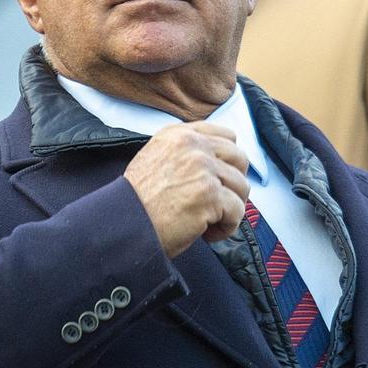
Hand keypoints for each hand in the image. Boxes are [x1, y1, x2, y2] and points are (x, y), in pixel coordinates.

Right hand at [124, 122, 249, 257]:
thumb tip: (219, 163)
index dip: (229, 160)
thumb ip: (185, 152)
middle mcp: (193, 145)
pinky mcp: (210, 194)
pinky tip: (207, 232)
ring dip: (229, 208)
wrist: (125, 223)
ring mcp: (203, 168)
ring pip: (242, 186)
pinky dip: (226, 227)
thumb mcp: (156, 158)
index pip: (226, 135)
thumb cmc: (138, 200)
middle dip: (234, 184)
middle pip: (240, 159)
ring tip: (208, 221)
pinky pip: (237, 211)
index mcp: (179, 134)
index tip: (220, 179)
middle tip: (218, 203)